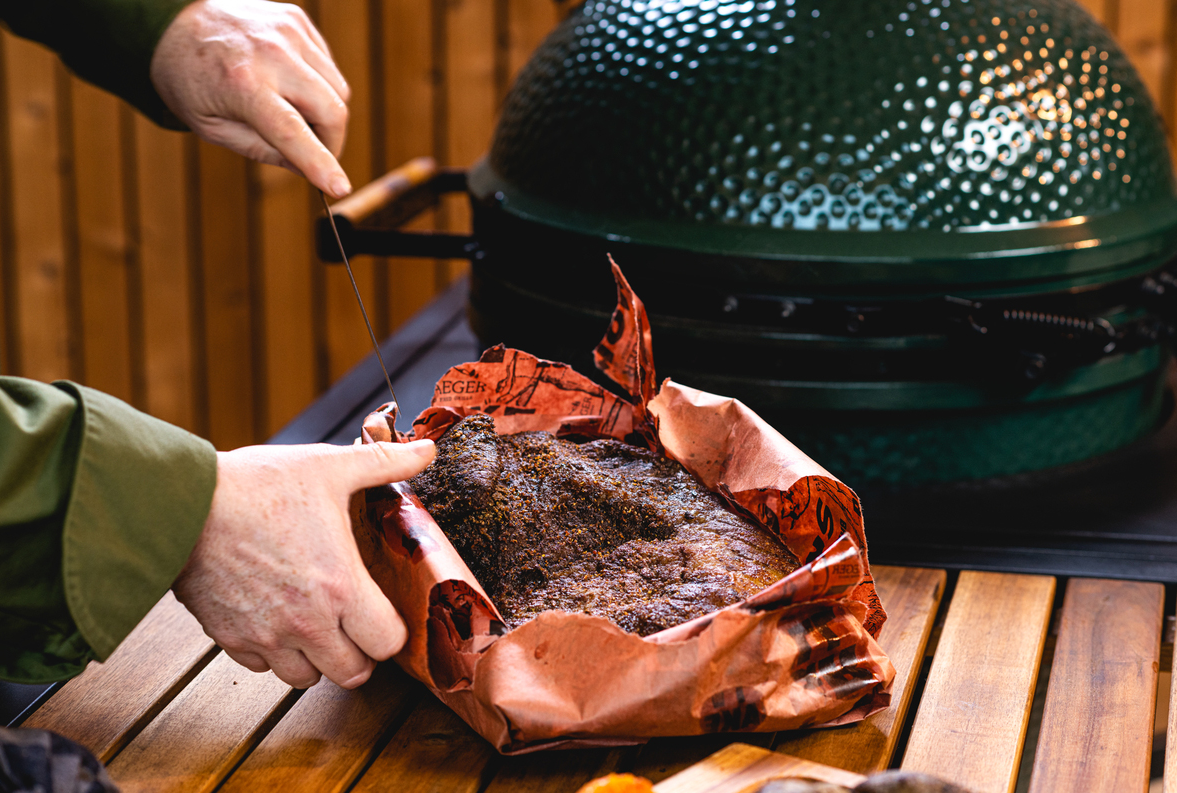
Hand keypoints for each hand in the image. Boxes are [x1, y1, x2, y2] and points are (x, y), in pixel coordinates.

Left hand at [150, 0, 352, 197]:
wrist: (172, 23)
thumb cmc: (189, 79)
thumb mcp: (212, 128)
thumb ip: (262, 150)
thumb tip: (307, 169)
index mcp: (242, 84)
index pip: (293, 132)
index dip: (321, 164)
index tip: (340, 188)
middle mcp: (270, 54)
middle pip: (332, 110)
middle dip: (332, 142)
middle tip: (316, 154)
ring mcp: (287, 32)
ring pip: (339, 89)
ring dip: (326, 113)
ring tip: (295, 113)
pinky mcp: (296, 20)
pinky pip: (328, 66)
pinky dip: (319, 85)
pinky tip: (291, 85)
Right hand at [173, 440, 435, 688]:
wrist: (183, 505)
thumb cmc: (258, 485)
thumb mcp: (328, 467)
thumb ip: (384, 463)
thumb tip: (427, 450)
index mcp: (340, 588)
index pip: (388, 643)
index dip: (392, 630)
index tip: (384, 611)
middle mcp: (307, 623)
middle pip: (353, 673)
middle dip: (360, 652)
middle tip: (355, 623)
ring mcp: (266, 636)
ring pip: (307, 678)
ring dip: (317, 658)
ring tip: (316, 622)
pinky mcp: (230, 638)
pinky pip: (263, 668)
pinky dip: (274, 652)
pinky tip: (275, 618)